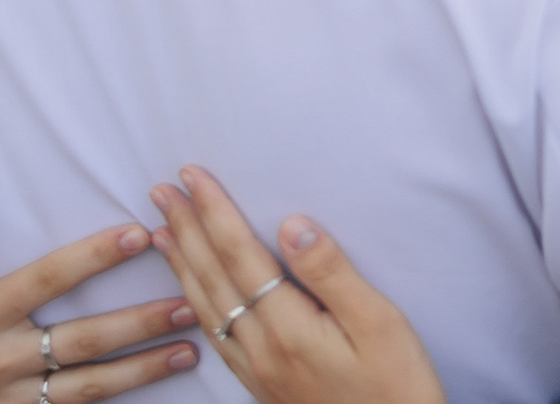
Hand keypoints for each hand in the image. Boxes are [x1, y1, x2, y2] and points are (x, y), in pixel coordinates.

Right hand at [0, 173, 195, 403]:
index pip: (47, 279)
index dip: (95, 256)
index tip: (140, 233)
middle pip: (83, 339)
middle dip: (140, 321)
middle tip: (190, 300)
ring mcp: (10, 398)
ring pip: (89, 385)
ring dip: (143, 368)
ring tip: (191, 347)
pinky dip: (114, 403)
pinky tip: (152, 388)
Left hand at [149, 167, 443, 403]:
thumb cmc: (398, 385)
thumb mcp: (379, 323)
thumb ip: (331, 273)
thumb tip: (292, 224)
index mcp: (288, 329)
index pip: (240, 255)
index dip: (214, 212)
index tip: (191, 176)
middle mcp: (261, 349)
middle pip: (213, 277)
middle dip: (186, 229)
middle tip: (161, 190)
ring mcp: (256, 370)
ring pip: (205, 307)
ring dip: (182, 263)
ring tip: (161, 230)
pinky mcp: (260, 384)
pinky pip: (213, 334)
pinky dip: (194, 301)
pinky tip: (190, 290)